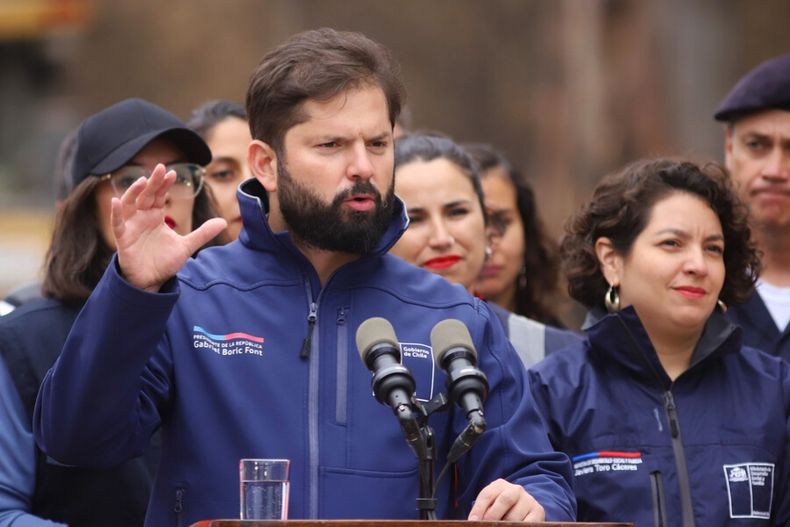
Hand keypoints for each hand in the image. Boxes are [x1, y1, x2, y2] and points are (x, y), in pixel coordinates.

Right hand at [111, 164, 226, 291]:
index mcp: (156, 217)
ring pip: (129, 205)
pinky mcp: (123, 239)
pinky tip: (116, 201)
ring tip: (142, 181)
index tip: (172, 174)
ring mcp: (131, 227)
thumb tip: (224, 222)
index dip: (164, 185)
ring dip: (133, 192)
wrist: (151, 282)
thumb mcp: (187, 246)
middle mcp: (142, 218)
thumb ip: (203, 233)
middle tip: (160, 168)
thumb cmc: (164, 262)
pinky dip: (116, 212)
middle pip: (146, 196)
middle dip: (153, 183)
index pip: (159, 196)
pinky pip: (117, 223)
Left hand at [468, 478, 544, 520]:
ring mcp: (528, 500)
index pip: (487, 494)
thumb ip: (484, 510)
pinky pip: (527, 523)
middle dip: (493, 515)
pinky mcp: (538, 512)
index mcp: (500, 485)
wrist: (524, 508)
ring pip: (515, 516)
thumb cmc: (502, 509)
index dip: (479, 508)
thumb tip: (475, 521)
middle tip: (487, 525)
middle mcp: (515, 489)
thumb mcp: (492, 505)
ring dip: (506, 525)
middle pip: (504, 500)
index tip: (473, 521)